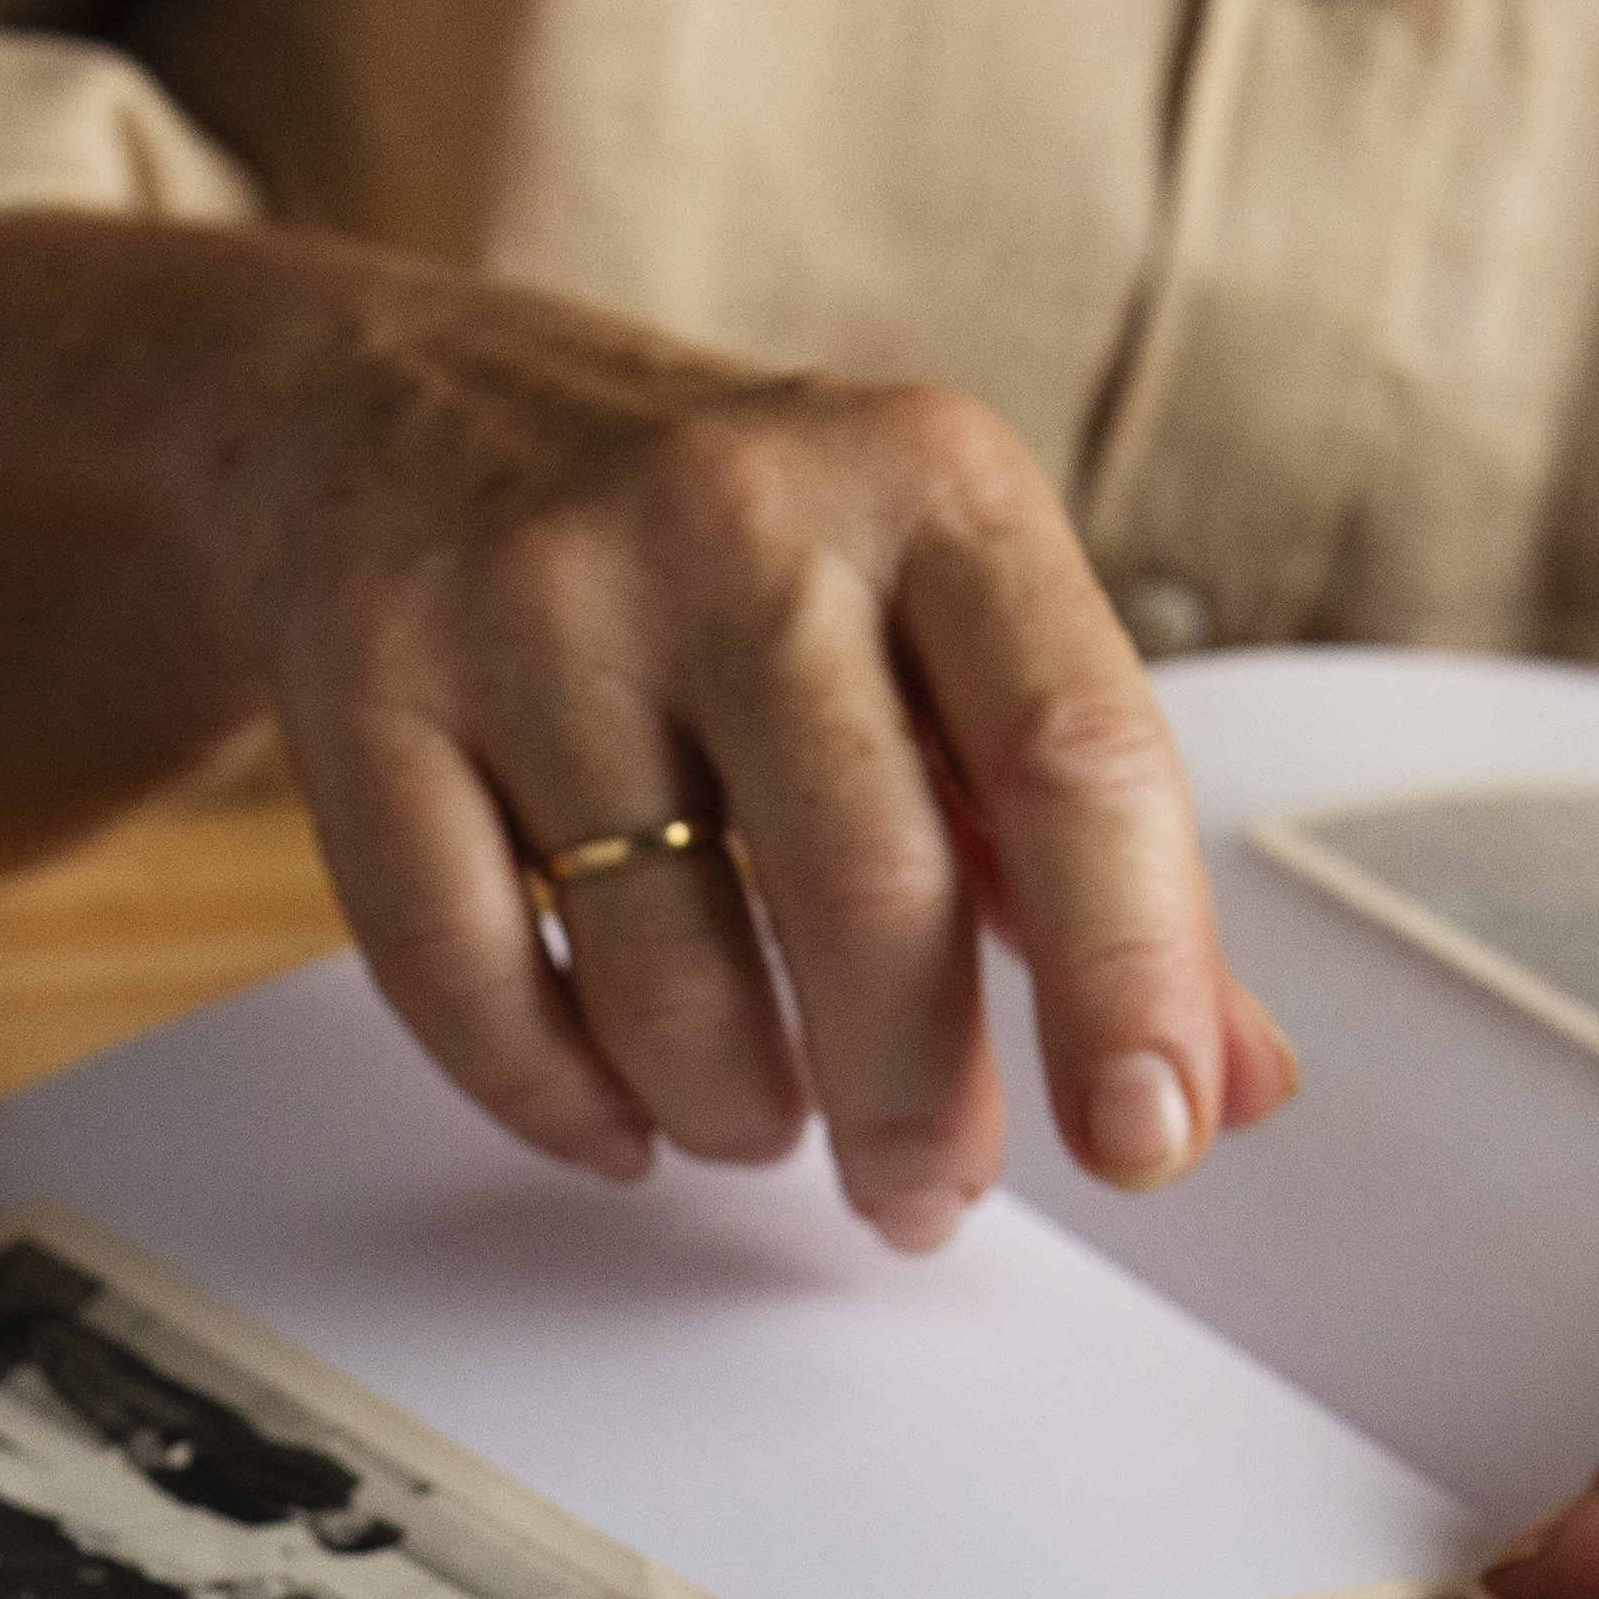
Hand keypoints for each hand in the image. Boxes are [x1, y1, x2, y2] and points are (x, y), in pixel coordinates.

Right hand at [0, 219, 1296, 1243]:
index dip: (1129, 976)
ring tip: (764, 1116)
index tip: (1149, 1139)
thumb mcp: (936, 624)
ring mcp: (535, 600)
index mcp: (929, 484)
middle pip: (867, 896)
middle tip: (925, 1193)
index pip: (1076, 756)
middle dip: (912, 1105)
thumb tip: (1226, 1081)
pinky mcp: (372, 690)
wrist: (394, 406)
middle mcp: (735, 519)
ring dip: (739, 1111)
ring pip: (665, 975)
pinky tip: (621, 1111)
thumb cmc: (717, 545)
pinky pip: (475, 983)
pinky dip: (565, 1101)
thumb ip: (1078, 846)